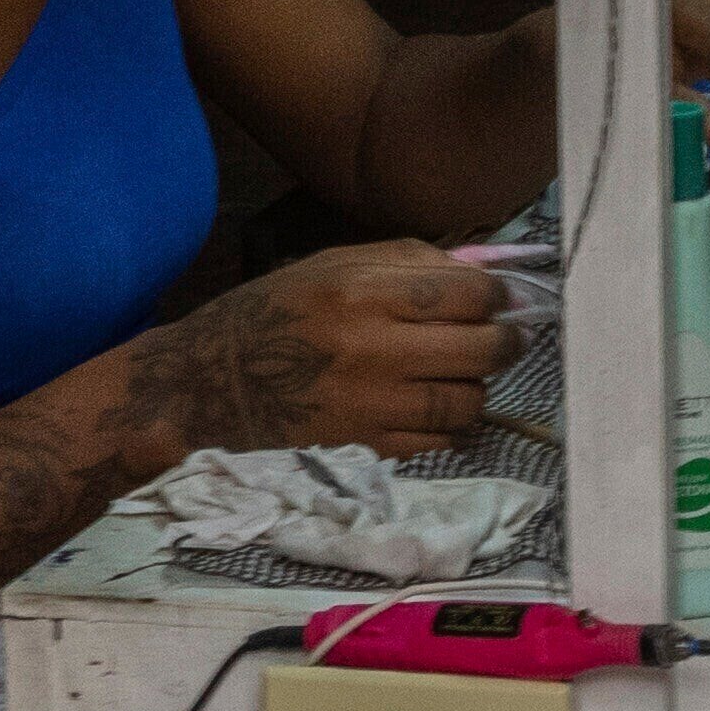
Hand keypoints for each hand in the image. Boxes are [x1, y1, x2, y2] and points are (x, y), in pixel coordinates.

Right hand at [161, 240, 517, 459]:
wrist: (203, 386)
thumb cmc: (269, 316)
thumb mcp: (327, 266)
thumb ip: (405, 262)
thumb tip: (479, 272)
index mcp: (360, 291)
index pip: (468, 293)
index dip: (498, 296)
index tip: (501, 300)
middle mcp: (371, 348)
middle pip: (481, 348)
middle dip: (506, 341)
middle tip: (506, 338)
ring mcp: (371, 405)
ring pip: (468, 401)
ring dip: (478, 387)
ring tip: (465, 375)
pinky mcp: (366, 448)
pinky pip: (440, 442)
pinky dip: (450, 427)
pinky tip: (435, 409)